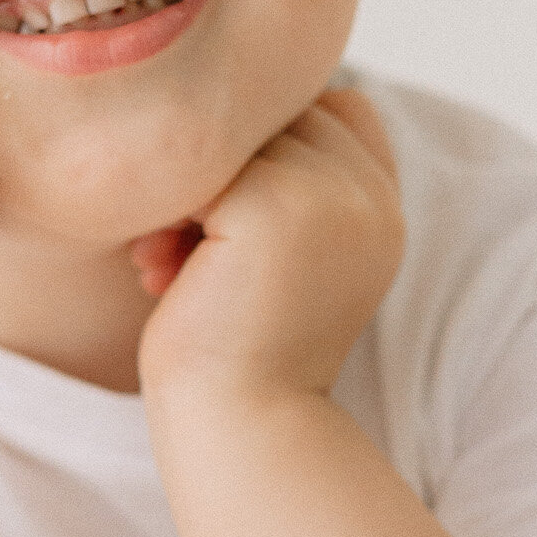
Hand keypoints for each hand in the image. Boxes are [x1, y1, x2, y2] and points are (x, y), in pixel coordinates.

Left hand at [134, 87, 404, 407]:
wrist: (237, 428)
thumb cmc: (235, 350)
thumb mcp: (272, 258)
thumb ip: (279, 183)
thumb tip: (220, 114)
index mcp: (380, 206)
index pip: (331, 108)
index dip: (264, 151)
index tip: (216, 227)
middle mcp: (369, 195)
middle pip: (275, 113)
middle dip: (215, 168)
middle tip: (176, 247)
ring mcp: (332, 195)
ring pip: (235, 133)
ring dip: (183, 190)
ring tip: (165, 262)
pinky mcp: (279, 204)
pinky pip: (202, 161)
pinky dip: (165, 212)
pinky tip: (156, 272)